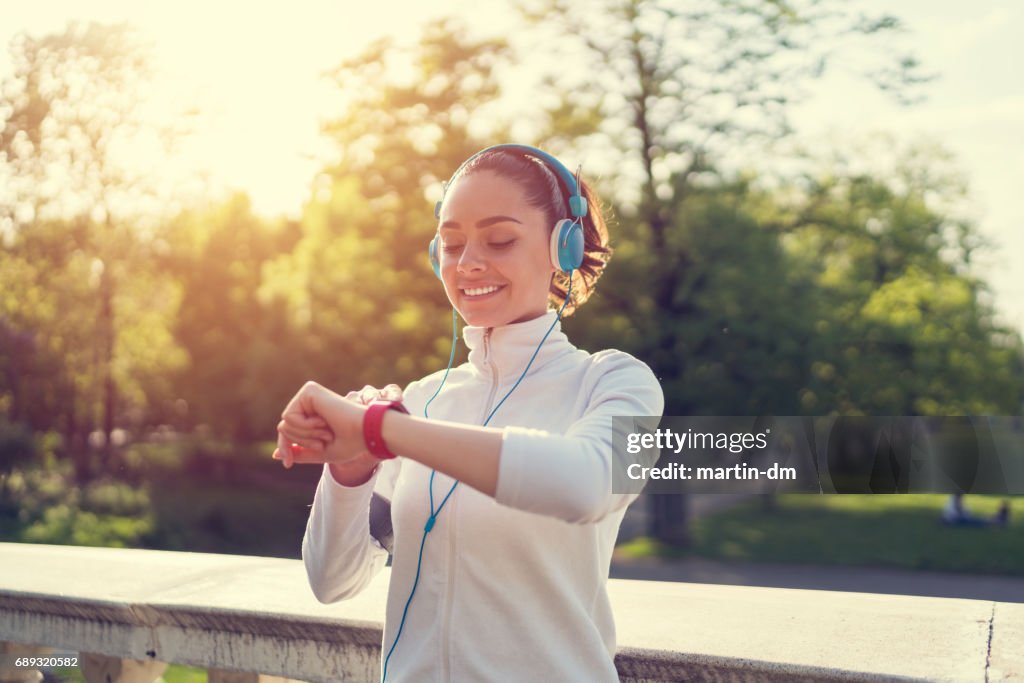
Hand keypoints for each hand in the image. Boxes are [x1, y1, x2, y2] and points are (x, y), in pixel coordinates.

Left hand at [273, 383, 403, 475]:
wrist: (365, 433)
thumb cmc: (350, 443)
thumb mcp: (320, 453)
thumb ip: (300, 452)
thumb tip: (275, 454)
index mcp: (313, 415)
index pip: (287, 432)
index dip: (285, 448)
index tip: (287, 464)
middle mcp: (309, 403)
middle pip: (283, 429)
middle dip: (301, 442)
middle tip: (324, 440)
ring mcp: (308, 395)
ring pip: (285, 424)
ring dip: (305, 435)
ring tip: (326, 430)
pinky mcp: (308, 391)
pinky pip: (290, 416)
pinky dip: (305, 426)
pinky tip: (323, 421)